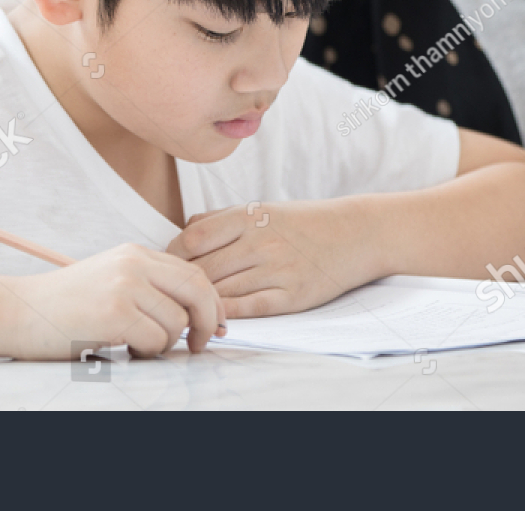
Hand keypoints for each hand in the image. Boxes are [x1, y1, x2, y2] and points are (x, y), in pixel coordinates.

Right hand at [5, 244, 224, 358]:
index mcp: (136, 254)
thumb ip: (148, 287)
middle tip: (200, 344)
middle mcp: (134, 264)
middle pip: (197, 291)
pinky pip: (155, 341)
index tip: (216, 324)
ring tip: (138, 345)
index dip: (213, 302)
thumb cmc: (64, 304)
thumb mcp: (110, 279)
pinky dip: (147, 353)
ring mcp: (124, 287)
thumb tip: (195, 315)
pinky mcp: (115, 314)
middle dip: (207, 322)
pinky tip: (125, 349)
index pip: (194, 273)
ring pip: (176, 323)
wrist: (17, 311)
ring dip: (165, 344)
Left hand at [167, 199, 377, 318]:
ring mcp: (277, 269)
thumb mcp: (263, 208)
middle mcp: (261, 241)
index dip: (172, 254)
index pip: (192, 238)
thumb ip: (222, 217)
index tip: (168, 265)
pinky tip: (217, 317)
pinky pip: (249, 309)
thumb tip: (183, 230)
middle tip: (173, 292)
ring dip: (202, 302)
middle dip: (183, 283)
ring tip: (190, 307)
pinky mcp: (293, 295)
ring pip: (222, 291)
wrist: (356, 233)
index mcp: (250, 215)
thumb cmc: (303, 222)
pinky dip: (228, 314)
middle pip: (203, 268)